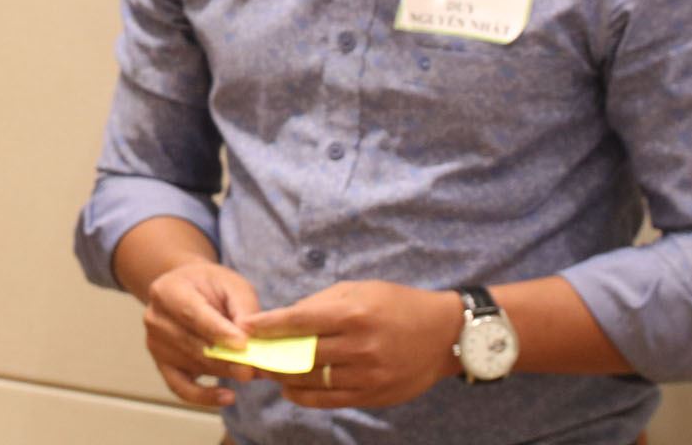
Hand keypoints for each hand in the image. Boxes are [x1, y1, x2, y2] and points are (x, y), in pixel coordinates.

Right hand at [143, 261, 261, 408]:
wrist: (188, 291)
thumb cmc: (212, 287)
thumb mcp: (232, 286)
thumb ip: (243, 310)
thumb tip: (247, 341)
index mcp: (168, 290)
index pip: (191, 313)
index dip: (217, 331)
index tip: (242, 345)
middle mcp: (155, 317)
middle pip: (193, 344)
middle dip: (226, 358)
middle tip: (253, 368)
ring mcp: (155, 343)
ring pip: (193, 364)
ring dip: (224, 371)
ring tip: (252, 372)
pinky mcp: (162, 364)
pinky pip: (181, 388)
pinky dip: (204, 396)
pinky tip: (227, 396)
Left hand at [245, 281, 461, 409]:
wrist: (445, 335)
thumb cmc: (398, 305)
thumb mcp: (361, 290)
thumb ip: (322, 304)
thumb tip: (287, 317)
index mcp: (354, 314)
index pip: (300, 321)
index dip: (269, 325)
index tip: (246, 326)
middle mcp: (360, 346)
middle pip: (302, 355)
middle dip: (272, 354)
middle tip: (250, 354)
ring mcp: (368, 375)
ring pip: (313, 381)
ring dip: (284, 378)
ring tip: (267, 372)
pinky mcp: (375, 395)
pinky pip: (331, 400)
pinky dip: (306, 397)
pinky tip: (290, 389)